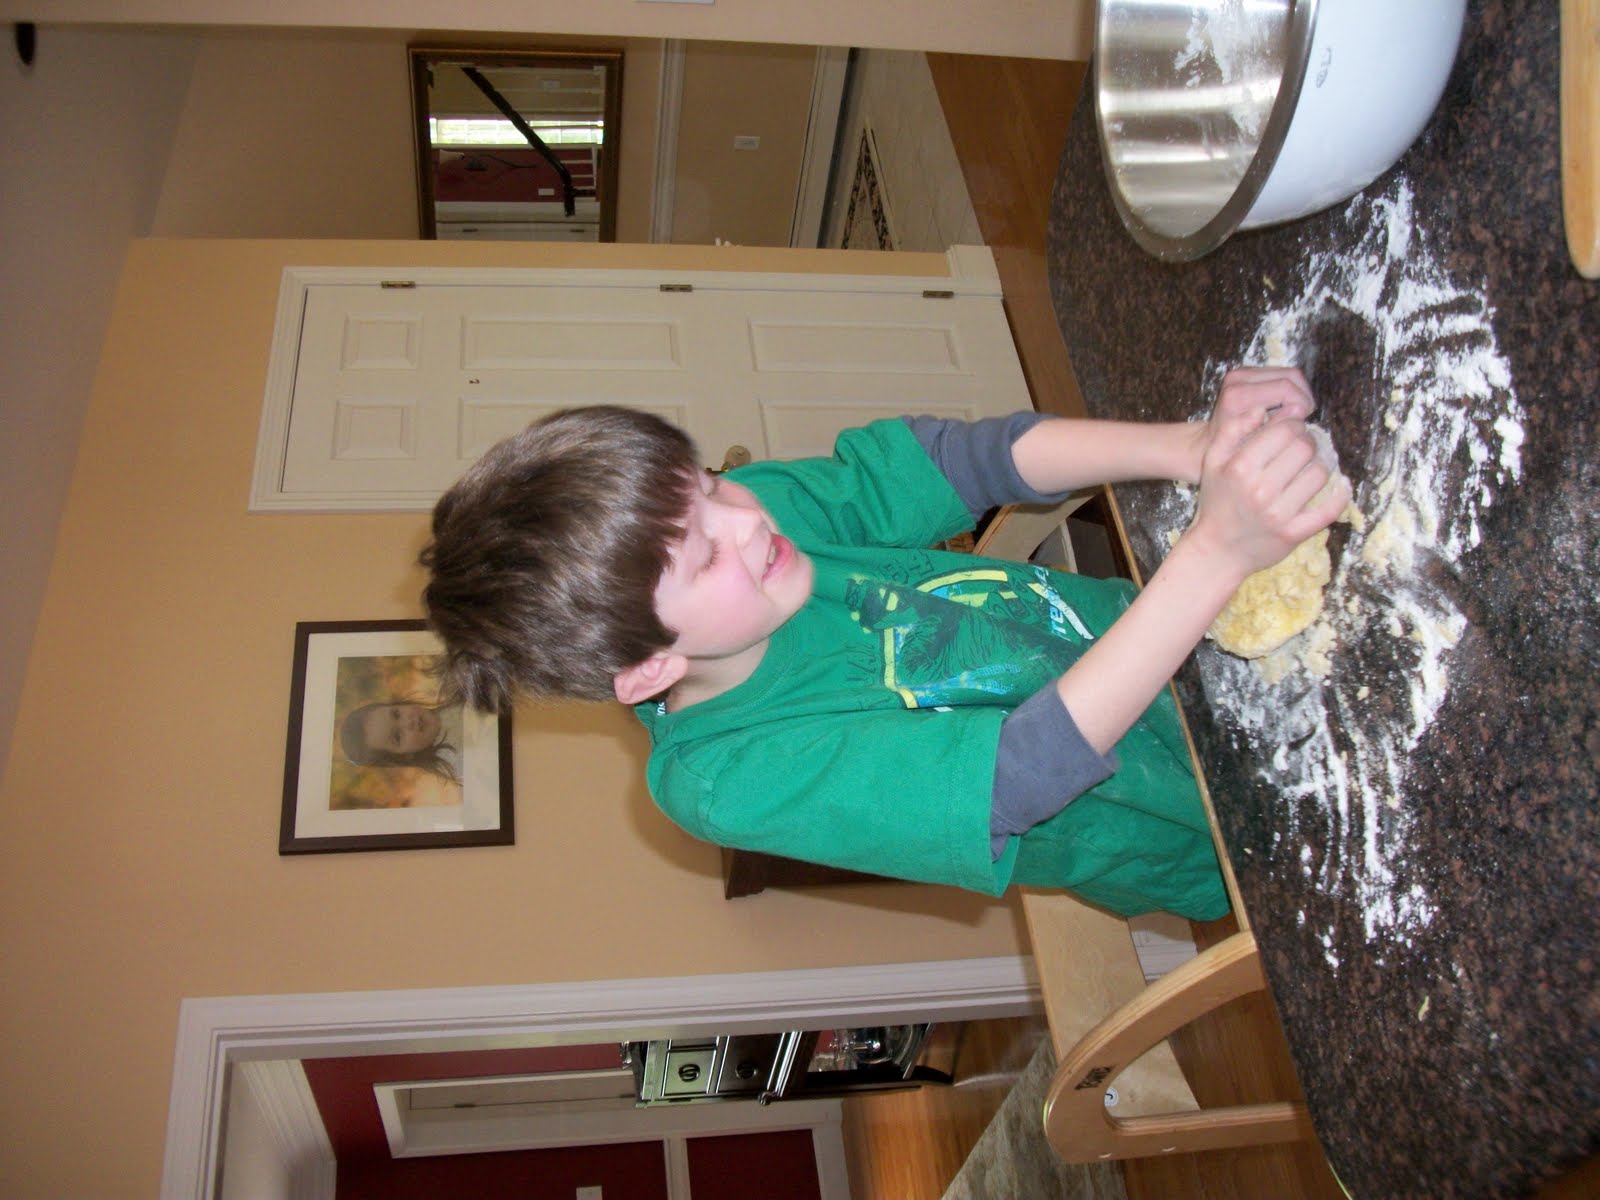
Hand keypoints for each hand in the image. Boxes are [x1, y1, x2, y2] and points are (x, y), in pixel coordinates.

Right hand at [1184, 370, 1347, 580]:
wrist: (1216, 551)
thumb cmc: (1217, 502)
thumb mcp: (1213, 463)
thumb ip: (1231, 431)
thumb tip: (1261, 410)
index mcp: (1240, 468)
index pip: (1284, 431)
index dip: (1295, 424)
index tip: (1293, 430)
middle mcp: (1259, 489)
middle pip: (1304, 448)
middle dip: (1309, 442)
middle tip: (1304, 446)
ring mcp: (1278, 513)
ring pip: (1319, 474)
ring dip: (1321, 465)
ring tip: (1312, 466)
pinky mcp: (1293, 533)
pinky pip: (1329, 510)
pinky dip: (1341, 495)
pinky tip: (1341, 486)